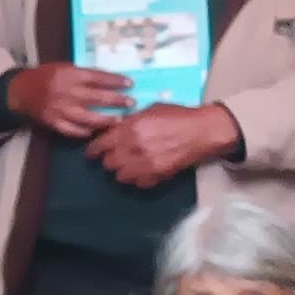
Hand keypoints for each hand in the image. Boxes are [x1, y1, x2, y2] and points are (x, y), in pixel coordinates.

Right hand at [8, 62, 134, 140]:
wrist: (20, 91)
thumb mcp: (63, 67)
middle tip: (131, 103)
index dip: (115, 80)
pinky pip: (74, 130)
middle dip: (116, 101)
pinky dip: (86, 131)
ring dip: (106, 120)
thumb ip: (82, 74)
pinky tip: (96, 131)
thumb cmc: (44, 76)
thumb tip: (108, 80)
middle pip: (97, 97)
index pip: (97, 77)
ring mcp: (60, 109)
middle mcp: (66, 92)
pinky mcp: (54, 122)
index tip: (129, 83)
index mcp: (69, 74)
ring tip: (119, 120)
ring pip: (88, 117)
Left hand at [83, 103, 240, 188]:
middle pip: (108, 163)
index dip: (93, 150)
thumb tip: (116, 127)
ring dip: (122, 172)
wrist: (203, 130)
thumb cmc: (178, 115)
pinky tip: (143, 172)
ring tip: (129, 165)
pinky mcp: (159, 175)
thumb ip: (130, 120)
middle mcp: (134, 148)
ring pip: (120, 177)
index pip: (100, 145)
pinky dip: (138, 180)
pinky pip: (139, 184)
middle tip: (115, 156)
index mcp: (130, 128)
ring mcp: (146, 164)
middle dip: (109, 160)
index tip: (91, 154)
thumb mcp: (149, 110)